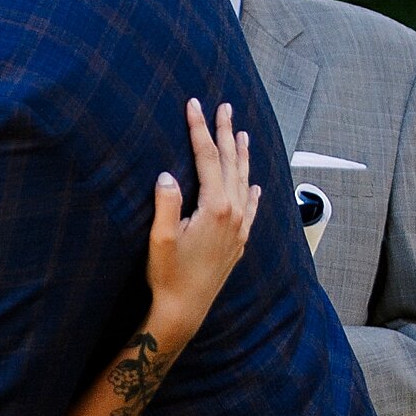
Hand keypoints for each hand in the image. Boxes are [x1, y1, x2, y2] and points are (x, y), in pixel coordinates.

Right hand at [146, 99, 257, 349]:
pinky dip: (253, 191)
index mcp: (215, 207)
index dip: (200, 129)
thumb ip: (166, 203)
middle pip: (231, 163)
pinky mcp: (239, 242)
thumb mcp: (159, 238)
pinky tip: (255, 184)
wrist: (185, 310)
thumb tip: (168, 174)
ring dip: (242, 156)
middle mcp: (234, 214)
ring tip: (243, 133)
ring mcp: (240, 228)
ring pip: (245, 182)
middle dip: (226, 132)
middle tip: (225, 107)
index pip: (207, 157)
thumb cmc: (168, 275)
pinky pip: (252, 208)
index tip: (195, 105)